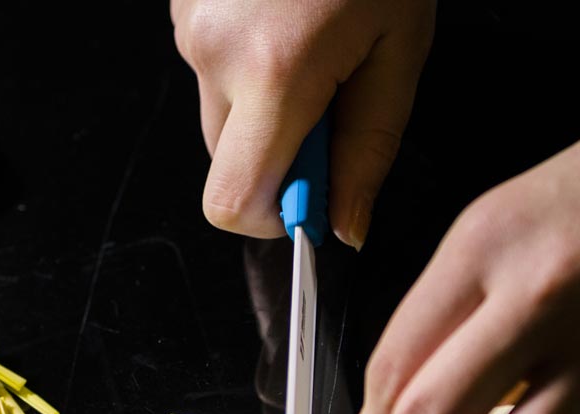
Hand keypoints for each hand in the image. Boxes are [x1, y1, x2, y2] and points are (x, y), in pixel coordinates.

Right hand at [171, 0, 433, 247]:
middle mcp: (214, 52)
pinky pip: (211, 64)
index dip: (273, 217)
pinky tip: (285, 14)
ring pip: (221, 111)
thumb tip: (344, 227)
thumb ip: (368, 149)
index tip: (315, 193)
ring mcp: (188, 24)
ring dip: (265, 100)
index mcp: (276, 73)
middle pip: (228, 160)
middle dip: (280, 152)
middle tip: (333, 96)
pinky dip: (247, 59)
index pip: (234, 202)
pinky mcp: (180, 4)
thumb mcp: (399, 52)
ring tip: (312, 38)